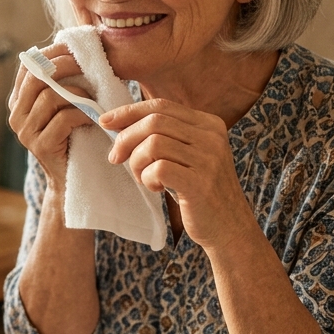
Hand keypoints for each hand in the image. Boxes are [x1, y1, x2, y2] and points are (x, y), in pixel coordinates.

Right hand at [7, 42, 100, 187]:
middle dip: (64, 66)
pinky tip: (93, 119)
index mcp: (18, 101)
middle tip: (87, 66)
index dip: (50, 53)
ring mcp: (25, 132)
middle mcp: (16, 115)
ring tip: (94, 100)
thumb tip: (74, 50)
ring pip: (50, 97)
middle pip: (36, 77)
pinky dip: (82, 114)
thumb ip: (59, 84)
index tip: (75, 50)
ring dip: (78, 94)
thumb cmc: (73, 137)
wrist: (71, 180)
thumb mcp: (62, 107)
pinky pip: (63, 118)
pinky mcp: (40, 146)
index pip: (27, 66)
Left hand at [100, 100, 250, 250]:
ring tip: (144, 178)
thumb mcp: (187, 155)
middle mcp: (211, 136)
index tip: (105, 122)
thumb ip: (164, 136)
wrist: (229, 227)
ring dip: (137, 162)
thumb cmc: (198, 191)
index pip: (160, 106)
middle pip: (154, 121)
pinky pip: (158, 169)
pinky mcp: (200, 183)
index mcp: (208, 124)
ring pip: (153, 144)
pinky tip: (156, 188)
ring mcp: (208, 159)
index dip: (129, 112)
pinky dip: (148, 178)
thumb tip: (117, 122)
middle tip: (115, 158)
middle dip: (126, 138)